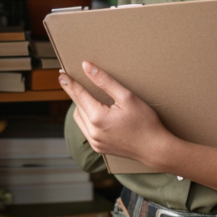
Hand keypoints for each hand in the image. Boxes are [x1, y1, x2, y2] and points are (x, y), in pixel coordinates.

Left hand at [59, 61, 173, 166]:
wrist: (155, 149)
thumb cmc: (145, 122)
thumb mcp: (127, 97)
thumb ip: (105, 81)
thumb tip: (87, 67)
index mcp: (98, 118)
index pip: (78, 95)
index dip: (70, 83)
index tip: (61, 73)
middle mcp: (92, 132)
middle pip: (77, 106)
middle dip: (75, 93)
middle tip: (72, 80)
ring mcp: (95, 142)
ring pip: (80, 118)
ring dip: (81, 106)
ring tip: (86, 94)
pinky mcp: (98, 148)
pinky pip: (85, 129)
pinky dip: (86, 118)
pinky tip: (94, 111)